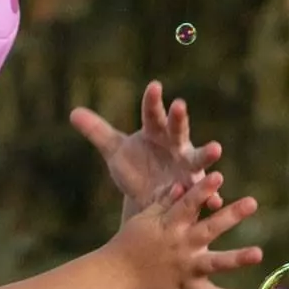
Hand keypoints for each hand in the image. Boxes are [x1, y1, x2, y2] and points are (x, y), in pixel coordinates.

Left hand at [72, 82, 221, 215]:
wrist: (147, 198)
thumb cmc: (135, 167)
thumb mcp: (114, 151)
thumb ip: (97, 131)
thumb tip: (73, 112)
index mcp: (155, 132)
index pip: (152, 113)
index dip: (153, 101)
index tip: (154, 86)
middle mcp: (175, 145)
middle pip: (177, 129)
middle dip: (179, 118)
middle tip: (179, 105)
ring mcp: (187, 167)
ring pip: (198, 158)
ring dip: (206, 154)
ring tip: (216, 149)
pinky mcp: (194, 189)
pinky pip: (204, 193)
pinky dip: (211, 196)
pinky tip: (214, 201)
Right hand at [109, 171, 260, 288]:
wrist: (116, 277)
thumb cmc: (129, 242)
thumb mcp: (145, 217)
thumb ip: (166, 201)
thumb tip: (183, 184)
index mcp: (170, 225)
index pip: (189, 204)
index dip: (203, 189)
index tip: (218, 175)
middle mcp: (181, 245)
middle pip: (210, 228)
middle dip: (232, 215)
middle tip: (252, 202)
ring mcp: (185, 268)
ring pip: (214, 263)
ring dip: (237, 258)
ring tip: (258, 253)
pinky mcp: (185, 288)